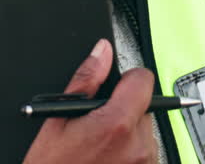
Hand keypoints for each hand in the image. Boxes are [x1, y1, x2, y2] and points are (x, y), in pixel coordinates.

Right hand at [22, 40, 159, 163]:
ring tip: (99, 147)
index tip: (113, 88)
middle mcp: (138, 145)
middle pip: (144, 105)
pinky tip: (107, 160)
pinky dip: (130, 152)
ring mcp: (145, 163)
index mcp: (116, 123)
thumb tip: (100, 52)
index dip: (126, 79)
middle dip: (124, 108)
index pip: (143, 79)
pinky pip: (146, 152)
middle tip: (97, 126)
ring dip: (128, 132)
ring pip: (145, 130)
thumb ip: (85, 80)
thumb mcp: (58, 119)